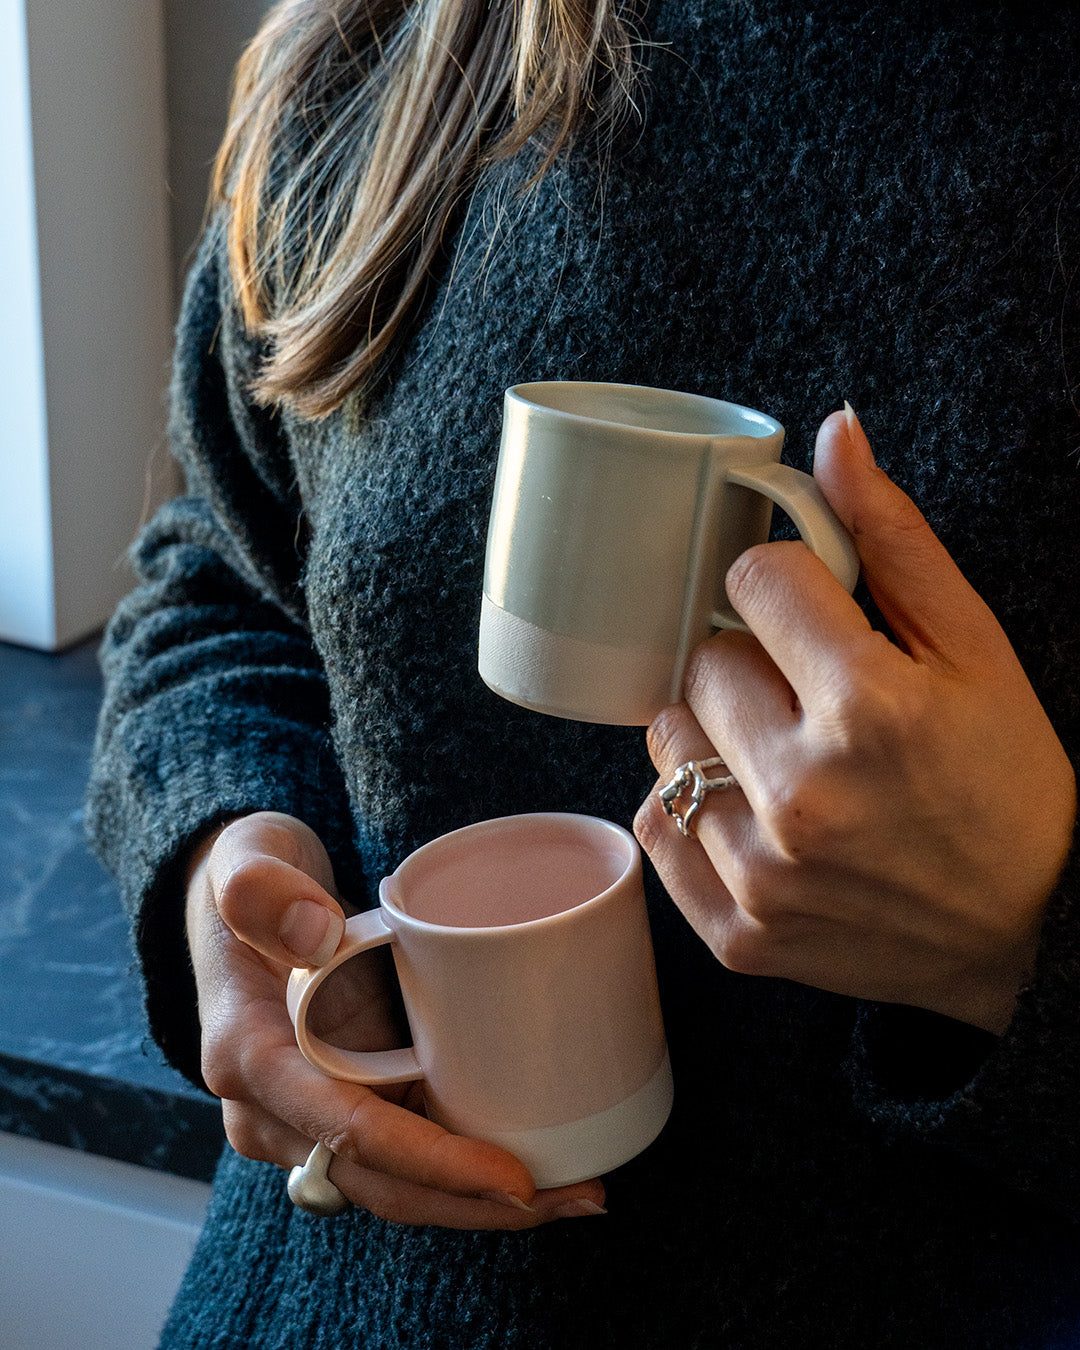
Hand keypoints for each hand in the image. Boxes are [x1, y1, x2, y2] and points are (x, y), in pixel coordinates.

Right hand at [186, 811, 606, 1226]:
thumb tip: (314, 934)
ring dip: (482, 1199)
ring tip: (580, 1191)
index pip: (350, 1132)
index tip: (515, 1178)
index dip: (435, 1164)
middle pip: (383, 1183)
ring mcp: (307, 1118)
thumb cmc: (249, 877)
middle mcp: (272, 1110)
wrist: (242, 902)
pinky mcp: (343, 1104)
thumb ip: (262, 888)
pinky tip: (540, 1161)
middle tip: (580, 1197)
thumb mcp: (246, 859)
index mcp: (249, 1058)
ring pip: (398, 1185)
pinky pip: (406, 1153)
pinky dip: (465, 1166)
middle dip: (479, 1205)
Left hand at [634, 408, 1075, 1033]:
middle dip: (751, 664)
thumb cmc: (1007, 780)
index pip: (752, 580)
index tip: (814, 618)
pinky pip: (655, 827)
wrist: (1030, 930)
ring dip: (714, 736)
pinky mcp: (738, 931)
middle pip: (702, 661)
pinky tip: (758, 815)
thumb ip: (895, 540)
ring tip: (785, 759)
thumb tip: (837, 433)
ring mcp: (764, 874)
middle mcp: (803, 793)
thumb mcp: (975, 649)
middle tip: (810, 700)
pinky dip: (691, 812)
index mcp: (869, 707)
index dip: (786, 588)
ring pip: (668, 742)